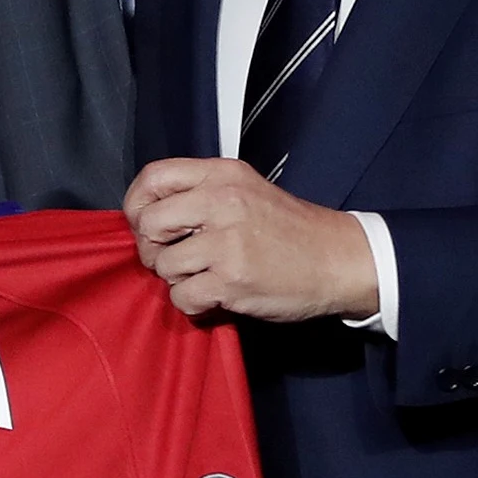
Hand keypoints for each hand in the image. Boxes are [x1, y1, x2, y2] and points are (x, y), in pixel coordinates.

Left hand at [125, 159, 378, 322]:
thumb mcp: (246, 190)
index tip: (146, 224)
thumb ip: (201, 194)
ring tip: (203, 276)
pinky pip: (182, 296)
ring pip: (162, 264)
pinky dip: (192, 303)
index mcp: (223, 175)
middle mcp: (222, 201)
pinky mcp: (232, 279)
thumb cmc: (290, 230)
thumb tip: (148, 213)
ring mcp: (227, 241)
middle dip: (151, 248)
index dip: (137, 205)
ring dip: (176, 279)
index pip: (153, 177)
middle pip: (148, 223)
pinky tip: (214, 295)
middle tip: (173, 258)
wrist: (340, 260)